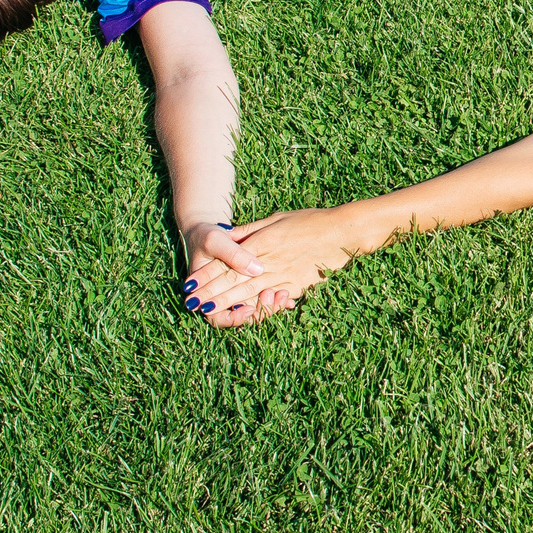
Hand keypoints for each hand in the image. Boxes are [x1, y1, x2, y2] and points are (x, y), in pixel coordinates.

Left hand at [182, 208, 355, 325]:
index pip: (228, 262)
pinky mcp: (296, 286)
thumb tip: (228, 233)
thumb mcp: (276, 218)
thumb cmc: (309, 220)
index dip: (207, 275)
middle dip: (210, 294)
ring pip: (249, 293)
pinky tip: (242, 313)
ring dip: (226, 303)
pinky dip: (255, 308)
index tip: (190, 284)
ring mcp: (283, 276)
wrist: (342, 231)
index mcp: (262, 243)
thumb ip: (250, 230)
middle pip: (234, 281)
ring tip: (208, 311)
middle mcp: (270, 262)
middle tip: (191, 303)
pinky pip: (272, 300)